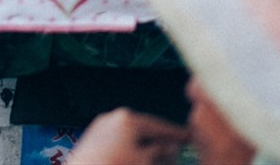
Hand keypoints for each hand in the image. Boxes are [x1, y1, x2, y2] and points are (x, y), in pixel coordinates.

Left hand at [66, 109, 187, 164]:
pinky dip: (130, 152)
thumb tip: (170, 146)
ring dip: (145, 150)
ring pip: (131, 138)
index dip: (177, 133)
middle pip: (144, 130)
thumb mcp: (146, 162)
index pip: (160, 125)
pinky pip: (117, 144)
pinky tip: (136, 161)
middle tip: (174, 152)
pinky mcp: (91, 142)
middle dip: (160, 143)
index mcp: (127, 119)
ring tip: (157, 160)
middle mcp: (111, 118)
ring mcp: (99, 129)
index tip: (188, 137)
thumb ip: (161, 152)